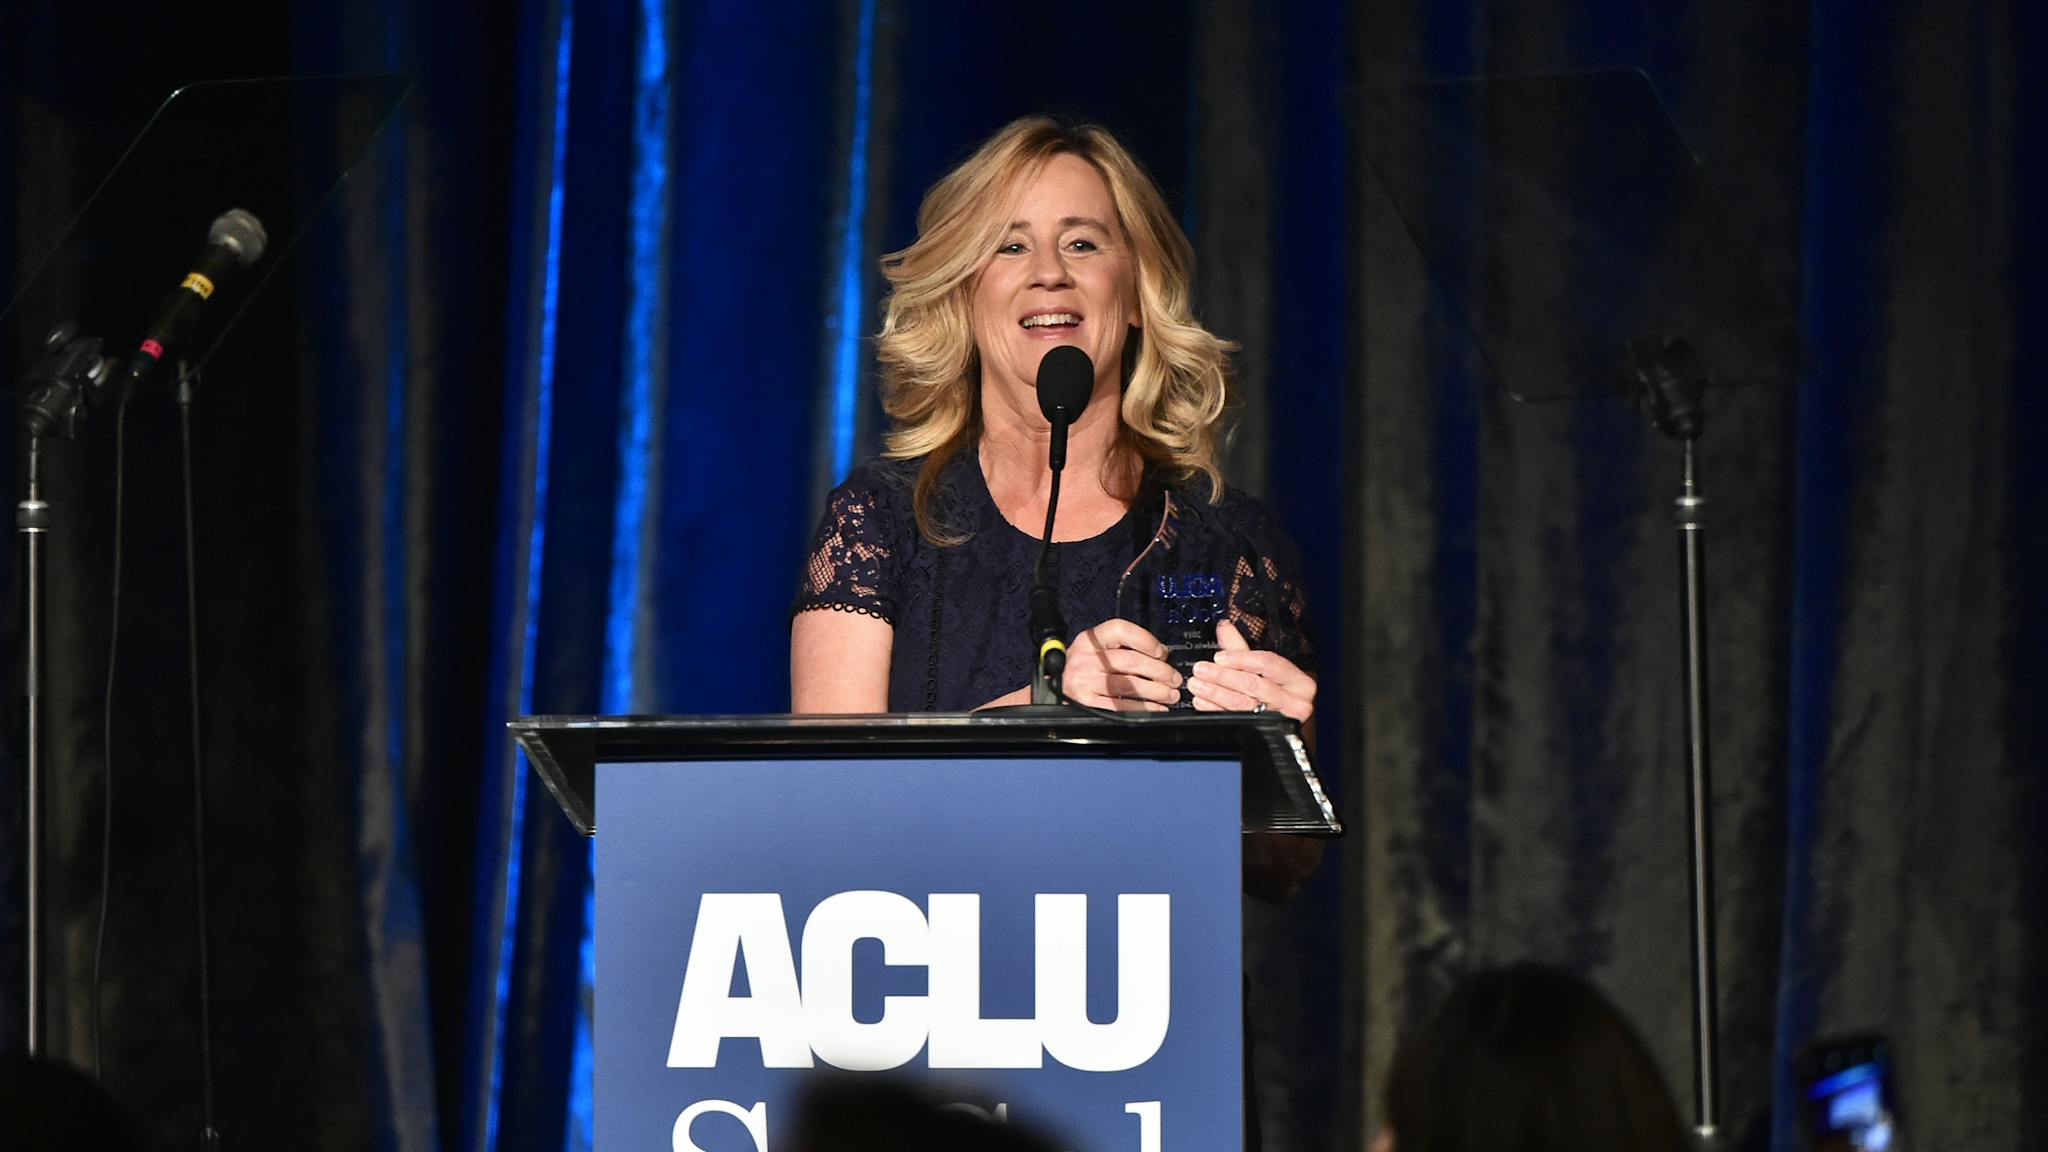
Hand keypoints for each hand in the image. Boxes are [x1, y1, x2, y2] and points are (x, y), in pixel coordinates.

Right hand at [1060, 618, 1182, 710]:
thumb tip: (1160, 655)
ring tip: (1171, 695)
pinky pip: (1120, 706)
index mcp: (1090, 640)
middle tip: (1174, 678)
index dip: (1145, 640)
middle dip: (1159, 671)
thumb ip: (1124, 648)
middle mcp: (1085, 658)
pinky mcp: (1086, 702)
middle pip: (1130, 660)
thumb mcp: (1095, 650)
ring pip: (1128, 684)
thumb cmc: (1082, 668)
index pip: (1120, 630)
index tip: (1162, 652)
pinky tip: (1156, 708)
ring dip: (1156, 691)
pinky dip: (1143, 708)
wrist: (1053, 689)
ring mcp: (1084, 681)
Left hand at [1187, 620, 1315, 722]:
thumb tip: (1224, 627)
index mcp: (1299, 682)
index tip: (1220, 657)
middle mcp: (1294, 702)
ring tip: (1198, 685)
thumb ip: (1243, 648)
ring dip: (1215, 692)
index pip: (1269, 663)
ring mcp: (1280, 720)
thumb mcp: (1265, 669)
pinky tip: (1203, 701)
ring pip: (1243, 703)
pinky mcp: (1264, 733)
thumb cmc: (1279, 692)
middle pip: (1254, 684)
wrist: (1289, 723)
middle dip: (1223, 676)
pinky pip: (1235, 719)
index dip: (1241, 658)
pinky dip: (1215, 709)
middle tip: (1201, 669)